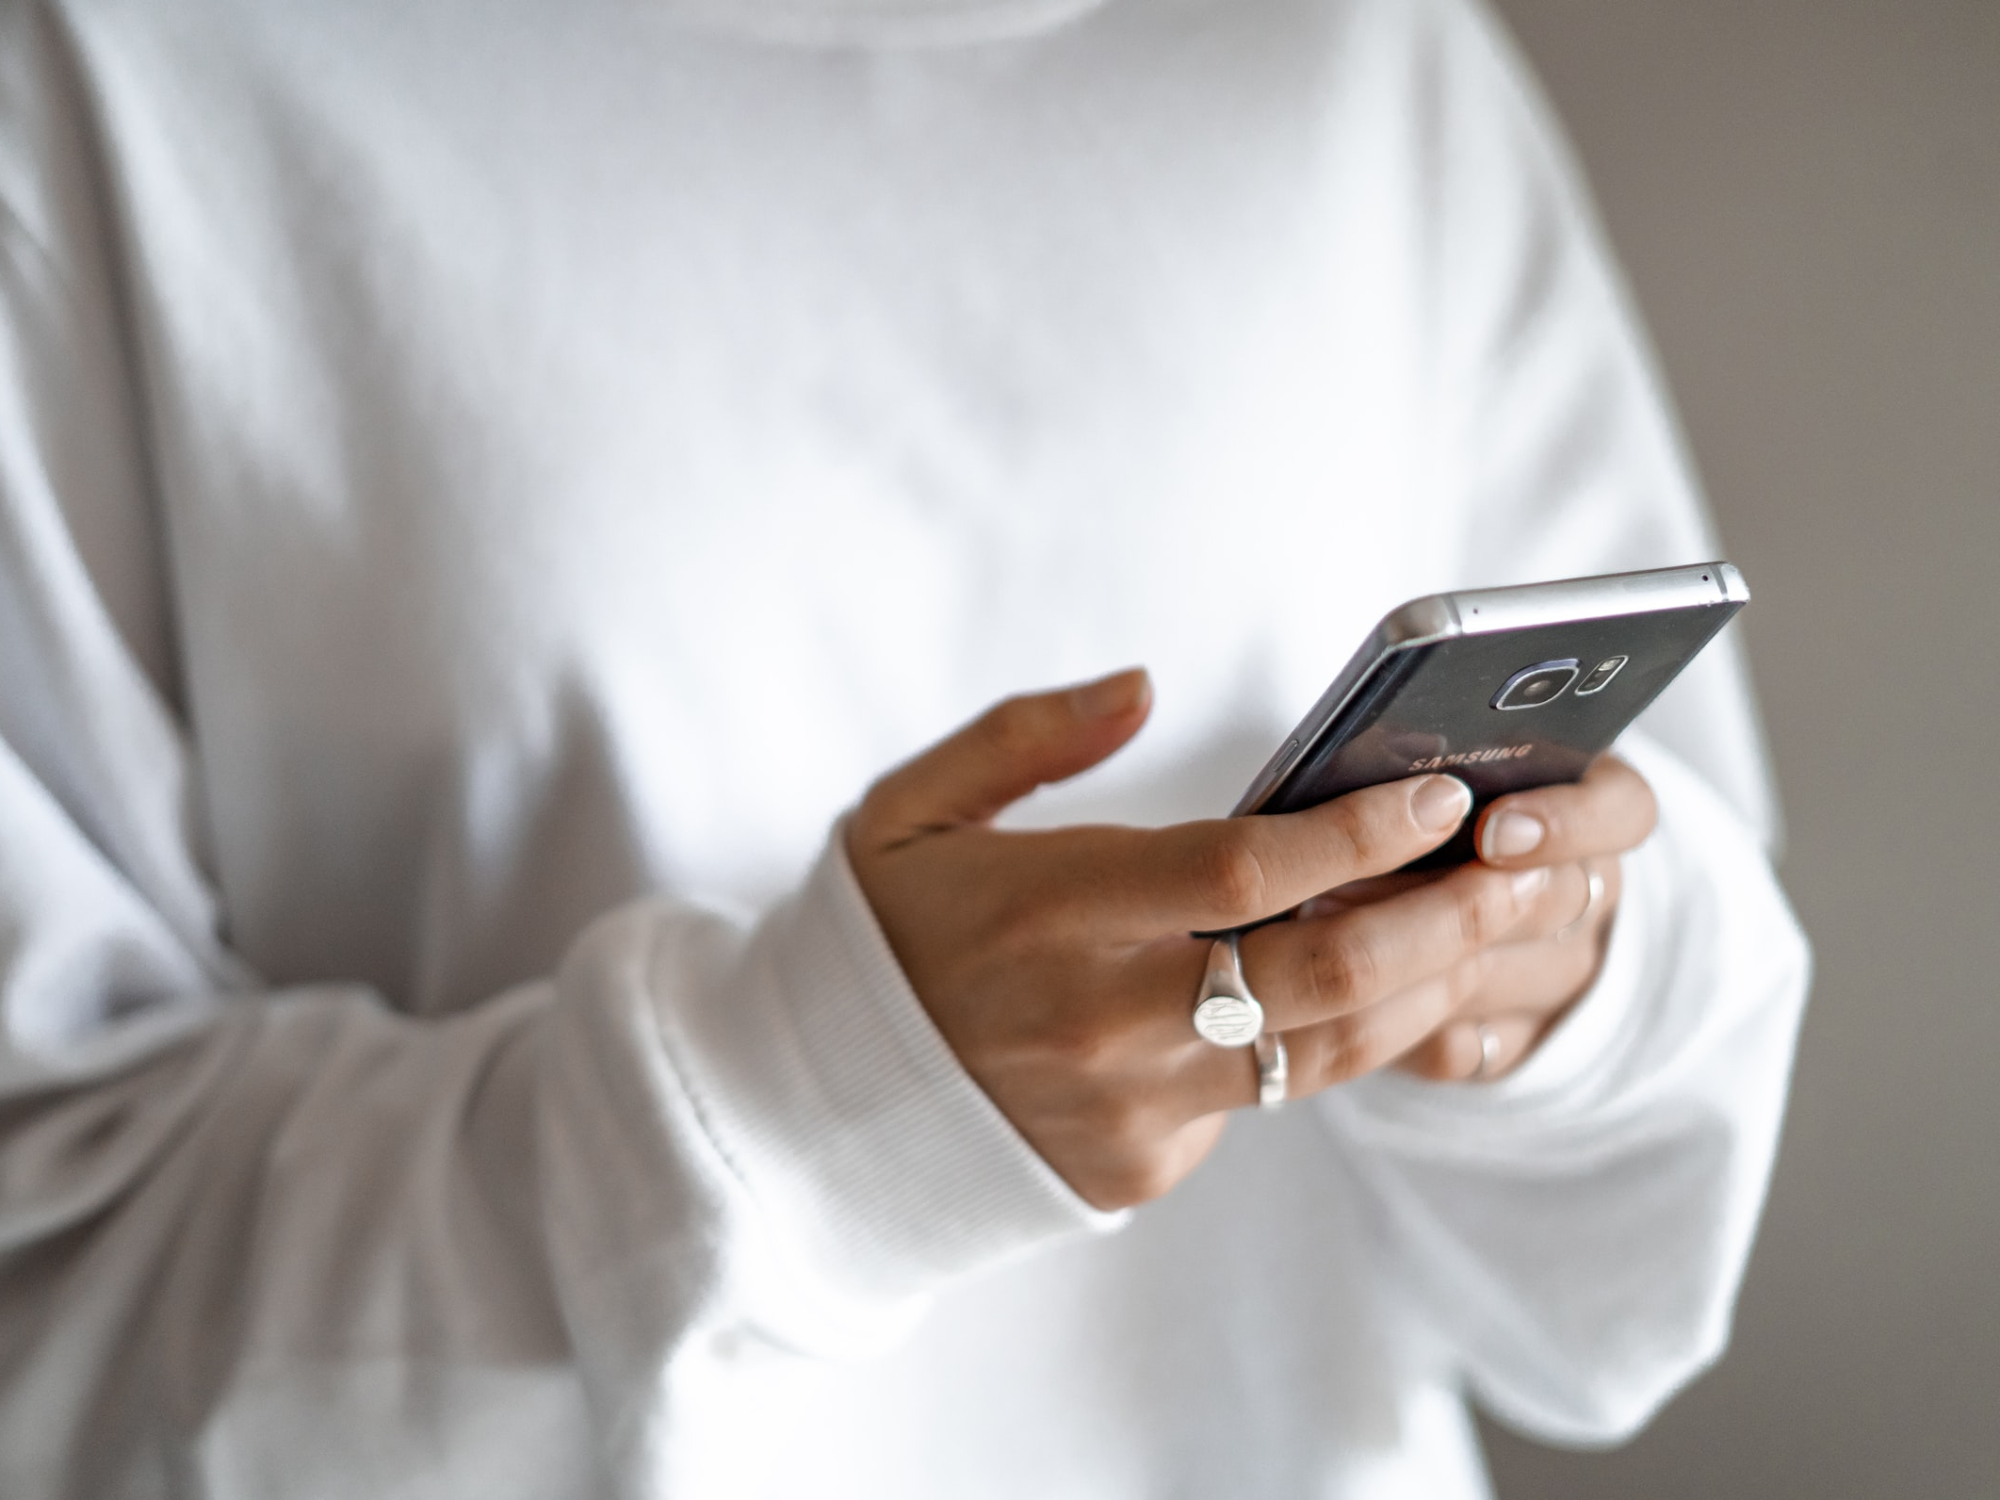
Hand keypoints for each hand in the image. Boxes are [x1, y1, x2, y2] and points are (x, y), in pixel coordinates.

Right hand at [846, 669, 1622, 1209]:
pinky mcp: (1143, 1166)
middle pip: (1319, 971)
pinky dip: (1330, 1042)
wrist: (814, 1114)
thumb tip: (1141, 686)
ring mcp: (1128, 1106)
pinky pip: (1268, 1101)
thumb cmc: (879, 938)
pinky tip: (1384, 986)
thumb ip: (1024, 736)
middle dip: (1444, 914)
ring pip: (1325, 1050)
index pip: (1238, 871)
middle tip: (1523, 863)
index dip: (1352, 830)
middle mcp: (1100, 1019)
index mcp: (1046, 912)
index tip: (1438, 792)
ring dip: (1425, 982)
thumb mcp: (908, 811)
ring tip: (1494, 920)